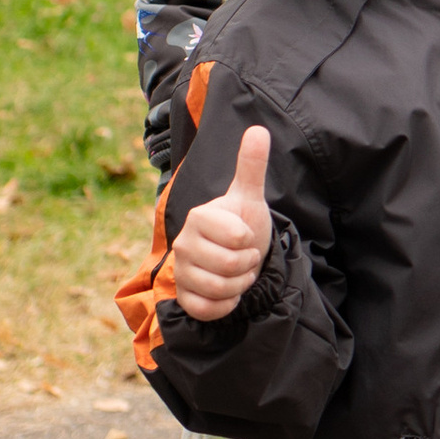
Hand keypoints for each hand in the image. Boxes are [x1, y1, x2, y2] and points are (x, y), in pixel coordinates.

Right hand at [168, 123, 273, 321]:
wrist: (234, 255)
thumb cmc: (242, 223)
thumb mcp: (249, 196)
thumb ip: (251, 165)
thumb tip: (259, 129)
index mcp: (199, 216)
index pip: (237, 237)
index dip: (251, 240)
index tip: (246, 235)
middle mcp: (183, 243)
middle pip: (231, 265)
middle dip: (249, 264)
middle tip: (245, 257)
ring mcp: (180, 271)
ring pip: (222, 288)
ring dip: (240, 284)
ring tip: (238, 273)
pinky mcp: (183, 297)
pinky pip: (208, 309)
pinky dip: (226, 305)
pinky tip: (228, 292)